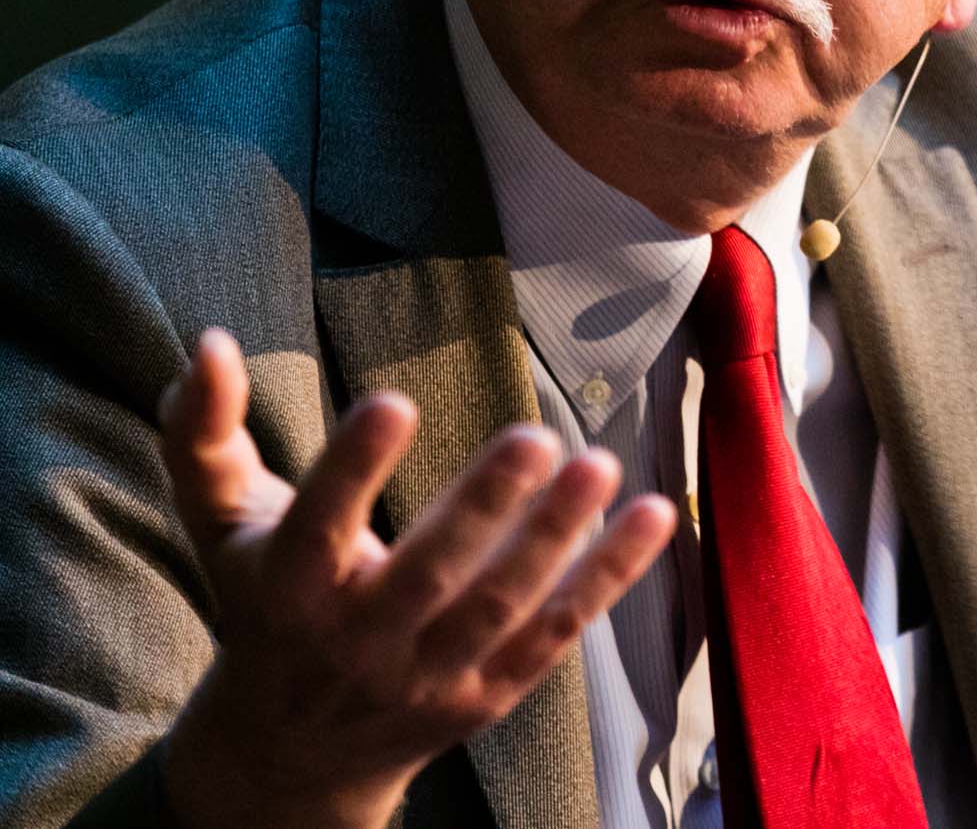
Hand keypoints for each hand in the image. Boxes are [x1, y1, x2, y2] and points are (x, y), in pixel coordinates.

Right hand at [155, 328, 675, 828]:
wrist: (288, 753)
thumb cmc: (260, 604)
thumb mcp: (218, 523)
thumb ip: (202, 432)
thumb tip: (214, 341)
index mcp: (287, 590)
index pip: (317, 527)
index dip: (352, 468)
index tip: (393, 400)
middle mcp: (357, 641)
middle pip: (427, 574)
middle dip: (482, 506)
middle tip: (536, 434)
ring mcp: (426, 675)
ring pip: (499, 608)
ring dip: (556, 538)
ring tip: (600, 463)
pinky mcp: (486, 694)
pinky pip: (556, 633)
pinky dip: (608, 577)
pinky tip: (655, 514)